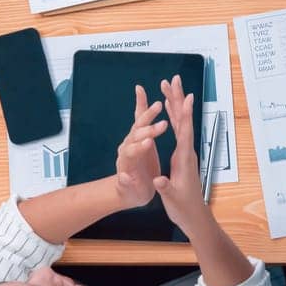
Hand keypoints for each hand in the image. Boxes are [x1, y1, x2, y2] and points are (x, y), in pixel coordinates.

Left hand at [114, 86, 167, 208]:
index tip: (149, 143)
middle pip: (135, 136)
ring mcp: (131, 140)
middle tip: (162, 125)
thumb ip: (127, 185)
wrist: (128, 188)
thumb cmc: (132, 193)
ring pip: (138, 125)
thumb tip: (124, 178)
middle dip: (148, 130)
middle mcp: (126, 148)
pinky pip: (139, 118)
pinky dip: (141, 105)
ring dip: (148, 115)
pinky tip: (141, 91)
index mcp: (126, 163)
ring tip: (159, 105)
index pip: (131, 152)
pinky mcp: (137, 136)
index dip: (139, 147)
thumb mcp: (131, 194)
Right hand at [151, 76, 210, 232]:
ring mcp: (185, 151)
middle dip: (178, 99)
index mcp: (184, 159)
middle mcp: (186, 151)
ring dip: (175, 103)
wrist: (193, 215)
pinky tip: (169, 107)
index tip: (186, 96)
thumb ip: (165, 188)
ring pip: (180, 122)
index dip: (185, 114)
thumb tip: (158, 180)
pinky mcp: (182, 154)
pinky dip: (173, 116)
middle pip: (183, 120)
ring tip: (169, 86)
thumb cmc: (183, 207)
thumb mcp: (172, 199)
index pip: (185, 132)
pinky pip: (178, 129)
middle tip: (173, 80)